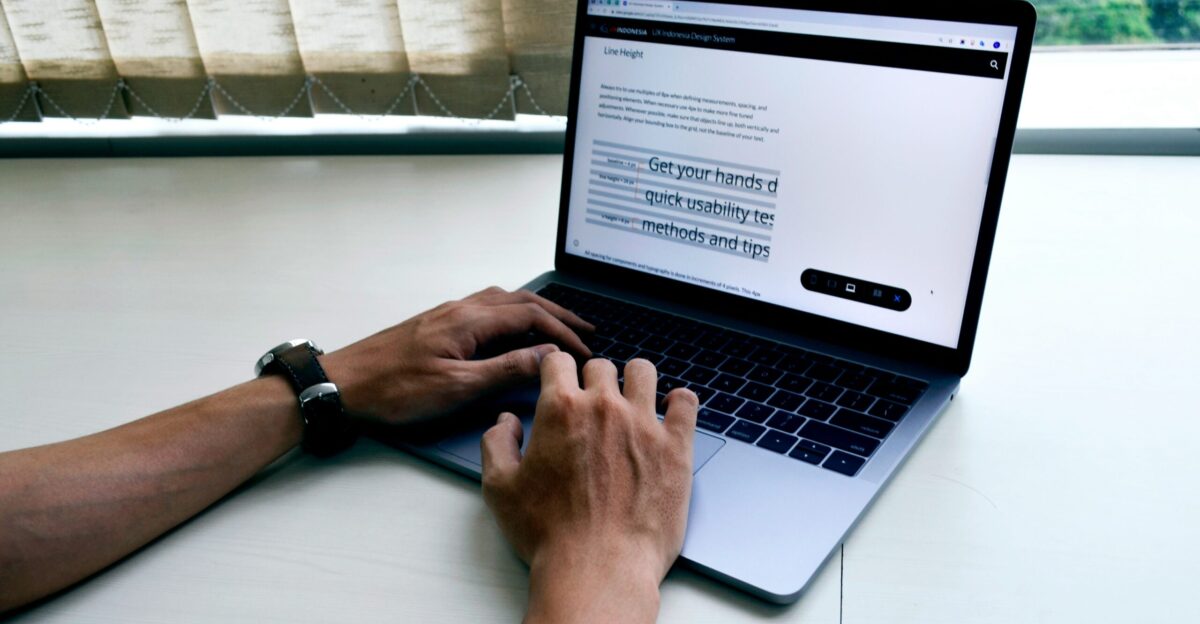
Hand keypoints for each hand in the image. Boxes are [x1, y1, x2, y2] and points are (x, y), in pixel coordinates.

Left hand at [319, 286, 592, 426]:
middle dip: (558, 315)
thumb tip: (546, 357)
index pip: (531, 316)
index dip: (563, 331)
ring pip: (503, 301)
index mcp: (470, 321)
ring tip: (557, 326)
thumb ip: (505, 369)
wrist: (343, 384)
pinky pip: (486, 308)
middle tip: (586, 330)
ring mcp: (447, 315)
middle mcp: (461, 310)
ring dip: (535, 312)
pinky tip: (512, 330)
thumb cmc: (393, 389)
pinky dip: (512, 314)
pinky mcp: (436, 325)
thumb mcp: (458, 387)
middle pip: (522, 302)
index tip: (586, 349)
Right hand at [480, 353, 697, 623]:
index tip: (561, 382)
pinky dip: (678, 402)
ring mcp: (644, 424)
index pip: (559, 362)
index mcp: (560, 409)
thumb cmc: (549, 534)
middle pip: (601, 367)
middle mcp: (604, 407)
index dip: (556, 371)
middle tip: (593, 405)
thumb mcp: (500, 489)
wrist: (598, 568)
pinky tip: (670, 411)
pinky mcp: (676, 446)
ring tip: (632, 400)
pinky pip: (685, 402)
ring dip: (634, 381)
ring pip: (644, 372)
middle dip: (593, 381)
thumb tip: (506, 422)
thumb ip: (497, 445)